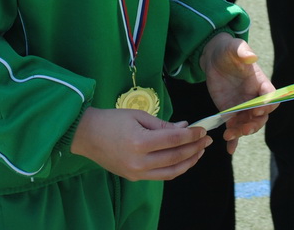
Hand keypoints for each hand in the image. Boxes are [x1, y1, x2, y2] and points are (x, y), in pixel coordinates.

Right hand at [70, 107, 211, 180]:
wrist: (86, 135)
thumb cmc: (111, 120)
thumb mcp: (138, 115)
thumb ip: (162, 124)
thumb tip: (184, 127)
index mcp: (140, 141)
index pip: (174, 140)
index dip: (192, 135)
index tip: (203, 129)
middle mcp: (140, 161)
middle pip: (176, 156)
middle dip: (194, 148)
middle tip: (207, 140)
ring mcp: (137, 172)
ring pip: (171, 171)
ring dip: (189, 161)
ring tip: (199, 152)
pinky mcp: (134, 177)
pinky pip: (161, 176)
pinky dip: (176, 168)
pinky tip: (184, 160)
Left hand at [200, 34, 275, 153]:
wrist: (214, 58)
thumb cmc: (228, 50)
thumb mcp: (235, 47)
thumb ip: (243, 51)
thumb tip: (251, 56)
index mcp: (260, 82)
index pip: (271, 97)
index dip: (267, 105)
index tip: (256, 108)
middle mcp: (254, 97)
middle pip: (262, 116)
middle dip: (254, 123)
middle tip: (243, 127)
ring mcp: (242, 106)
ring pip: (248, 124)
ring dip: (242, 132)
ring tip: (230, 135)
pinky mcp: (230, 112)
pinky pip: (234, 128)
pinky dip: (234, 140)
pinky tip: (229, 149)